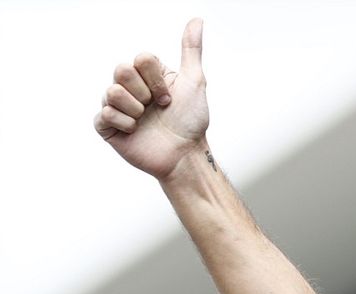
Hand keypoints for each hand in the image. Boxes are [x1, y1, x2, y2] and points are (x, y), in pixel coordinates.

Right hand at [94, 18, 208, 179]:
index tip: (169, 98)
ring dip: (135, 110)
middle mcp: (130, 87)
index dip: (156, 80)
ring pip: (111, 92)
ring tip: (145, 122)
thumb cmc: (192, 122)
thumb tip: (197, 20)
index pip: (140, 59)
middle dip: (144, 93)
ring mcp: (117, 107)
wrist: (185, 155)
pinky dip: (124, 124)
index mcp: (147, 75)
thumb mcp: (195, 81)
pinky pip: (103, 114)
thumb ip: (191, 50)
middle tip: (156, 109)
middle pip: (120, 70)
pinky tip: (135, 132)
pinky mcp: (108, 127)